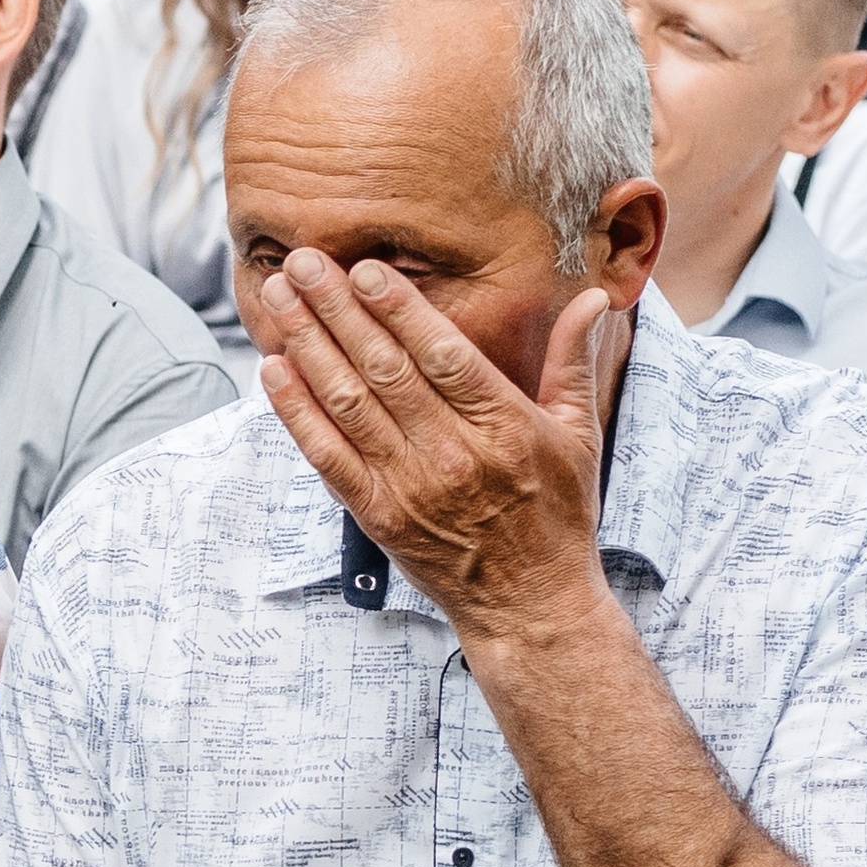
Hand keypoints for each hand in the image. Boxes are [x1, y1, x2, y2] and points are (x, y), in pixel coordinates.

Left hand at [256, 251, 614, 646]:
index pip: (444, 355)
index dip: (400, 309)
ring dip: (308, 346)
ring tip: (279, 298)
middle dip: (338, 310)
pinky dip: (297, 413)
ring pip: (349, 405)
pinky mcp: (378, 517)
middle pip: (385, 370)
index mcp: (505, 427)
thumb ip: (573, 362)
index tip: (365, 269)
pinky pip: (328, 458)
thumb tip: (592, 298)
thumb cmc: (557, 514)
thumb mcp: (580, 435)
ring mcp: (410, 488)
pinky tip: (274, 371)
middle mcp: (454, 455)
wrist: (529, 605)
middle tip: (303, 261)